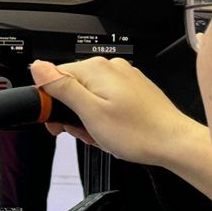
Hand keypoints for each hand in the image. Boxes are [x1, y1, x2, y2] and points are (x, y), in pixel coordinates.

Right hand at [31, 58, 200, 166]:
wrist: (173, 143)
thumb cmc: (138, 132)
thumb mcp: (90, 112)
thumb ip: (62, 87)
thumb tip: (38, 67)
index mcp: (96, 69)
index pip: (54, 78)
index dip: (52, 105)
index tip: (58, 123)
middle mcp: (110, 68)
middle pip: (71, 87)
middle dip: (72, 114)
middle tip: (83, 132)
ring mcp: (123, 78)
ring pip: (88, 96)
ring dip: (87, 118)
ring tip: (100, 134)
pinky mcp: (132, 90)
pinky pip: (105, 100)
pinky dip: (103, 117)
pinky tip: (111, 131)